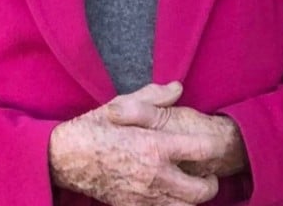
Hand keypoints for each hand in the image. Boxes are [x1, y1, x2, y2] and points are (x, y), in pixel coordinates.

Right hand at [49, 84, 218, 205]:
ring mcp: (145, 197)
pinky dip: (171, 205)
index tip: (218, 144)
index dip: (216, 146)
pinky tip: (167, 193)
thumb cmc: (93, 129)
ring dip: (193, 199)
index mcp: (155, 146)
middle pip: (201, 191)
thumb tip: (178, 88)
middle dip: (210, 184)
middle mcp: (155, 176)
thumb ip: (153, 97)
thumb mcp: (120, 105)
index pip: (202, 150)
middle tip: (208, 174)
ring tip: (190, 187)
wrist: (65, 158)